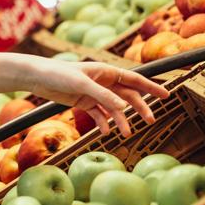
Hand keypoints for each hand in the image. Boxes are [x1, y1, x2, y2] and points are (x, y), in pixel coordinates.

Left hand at [25, 59, 169, 136]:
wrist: (37, 78)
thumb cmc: (59, 74)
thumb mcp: (82, 84)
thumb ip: (103, 96)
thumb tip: (124, 108)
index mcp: (106, 71)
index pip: (134, 79)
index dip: (151, 87)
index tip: (166, 95)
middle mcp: (103, 82)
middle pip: (127, 96)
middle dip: (139, 108)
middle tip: (151, 120)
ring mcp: (94, 93)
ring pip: (114, 108)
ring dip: (121, 120)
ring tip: (126, 133)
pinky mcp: (83, 102)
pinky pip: (98, 115)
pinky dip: (103, 123)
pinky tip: (106, 132)